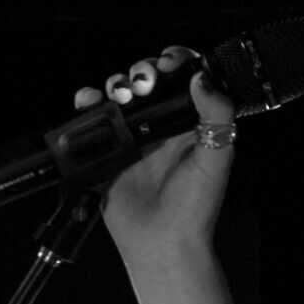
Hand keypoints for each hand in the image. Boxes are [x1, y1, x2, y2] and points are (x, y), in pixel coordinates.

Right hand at [70, 45, 234, 263]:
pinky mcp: (107, 153)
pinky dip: (86, 104)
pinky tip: (88, 100)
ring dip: (115, 83)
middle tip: (144, 82)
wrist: (163, 242)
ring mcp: (132, 138)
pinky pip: (92, 121)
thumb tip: (201, 77)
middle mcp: (161, 126)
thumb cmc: (197, 204)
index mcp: (190, 123)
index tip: (169, 61)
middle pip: (147, 81)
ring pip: (118, 95)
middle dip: (143, 70)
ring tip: (121, 93)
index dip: (176, 61)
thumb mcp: (217, 156)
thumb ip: (216, 114)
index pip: (184, 78)